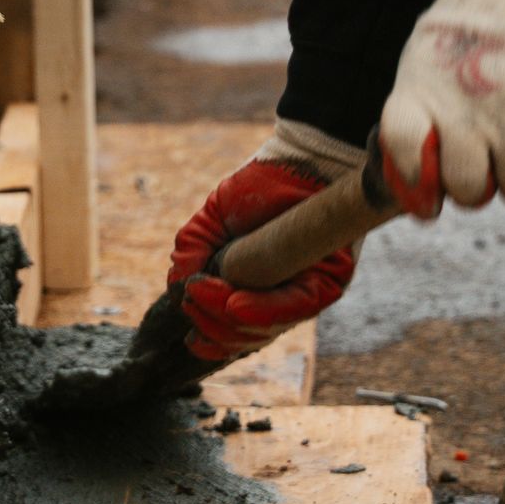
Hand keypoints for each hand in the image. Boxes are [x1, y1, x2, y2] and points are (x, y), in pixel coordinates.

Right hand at [168, 121, 362, 360]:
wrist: (298, 161)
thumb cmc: (256, 189)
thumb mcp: (210, 220)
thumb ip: (189, 253)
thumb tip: (177, 292)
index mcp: (252, 292)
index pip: (234, 334)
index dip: (212, 342)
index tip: (191, 338)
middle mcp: (281, 300)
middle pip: (246, 338)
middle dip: (211, 324)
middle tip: (192, 294)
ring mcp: (304, 294)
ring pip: (264, 329)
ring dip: (225, 316)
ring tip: (201, 290)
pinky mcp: (327, 283)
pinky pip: (293, 309)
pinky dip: (259, 312)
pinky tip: (233, 304)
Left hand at [379, 0, 504, 217]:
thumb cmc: (470, 21)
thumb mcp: (422, 56)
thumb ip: (418, 108)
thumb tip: (421, 164)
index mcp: (420, 95)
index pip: (407, 161)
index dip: (417, 189)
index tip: (428, 200)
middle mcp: (463, 116)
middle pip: (465, 189)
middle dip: (473, 190)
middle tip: (481, 174)